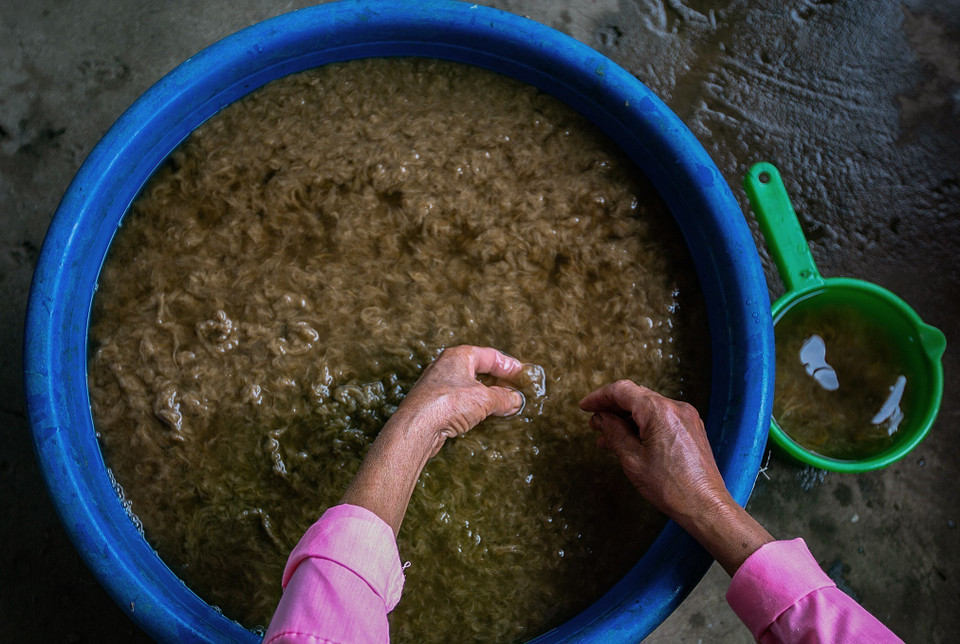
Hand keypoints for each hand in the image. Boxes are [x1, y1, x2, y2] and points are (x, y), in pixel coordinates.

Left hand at [341, 345, 523, 535]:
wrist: (416, 427)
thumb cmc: (448, 403)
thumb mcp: (484, 399)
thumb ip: (503, 398)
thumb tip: (516, 400)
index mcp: (458, 356)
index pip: (490, 356)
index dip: (509, 365)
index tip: (523, 374)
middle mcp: (447, 367)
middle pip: (479, 370)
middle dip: (499, 381)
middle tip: (516, 391)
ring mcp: (439, 386)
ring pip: (470, 387)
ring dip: (488, 396)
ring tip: (505, 405)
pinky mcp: (435, 405)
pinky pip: (461, 402)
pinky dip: (476, 407)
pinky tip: (485, 417)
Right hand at [580, 380, 772, 574]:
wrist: (705, 505)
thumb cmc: (670, 487)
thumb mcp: (632, 460)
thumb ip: (613, 432)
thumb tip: (600, 418)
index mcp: (659, 411)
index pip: (622, 390)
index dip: (599, 397)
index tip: (585, 407)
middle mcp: (676, 407)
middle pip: (636, 396)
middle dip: (612, 408)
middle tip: (594, 423)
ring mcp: (687, 417)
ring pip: (648, 407)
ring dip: (627, 418)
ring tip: (608, 438)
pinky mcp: (692, 428)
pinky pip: (662, 418)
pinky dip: (643, 424)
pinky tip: (631, 441)